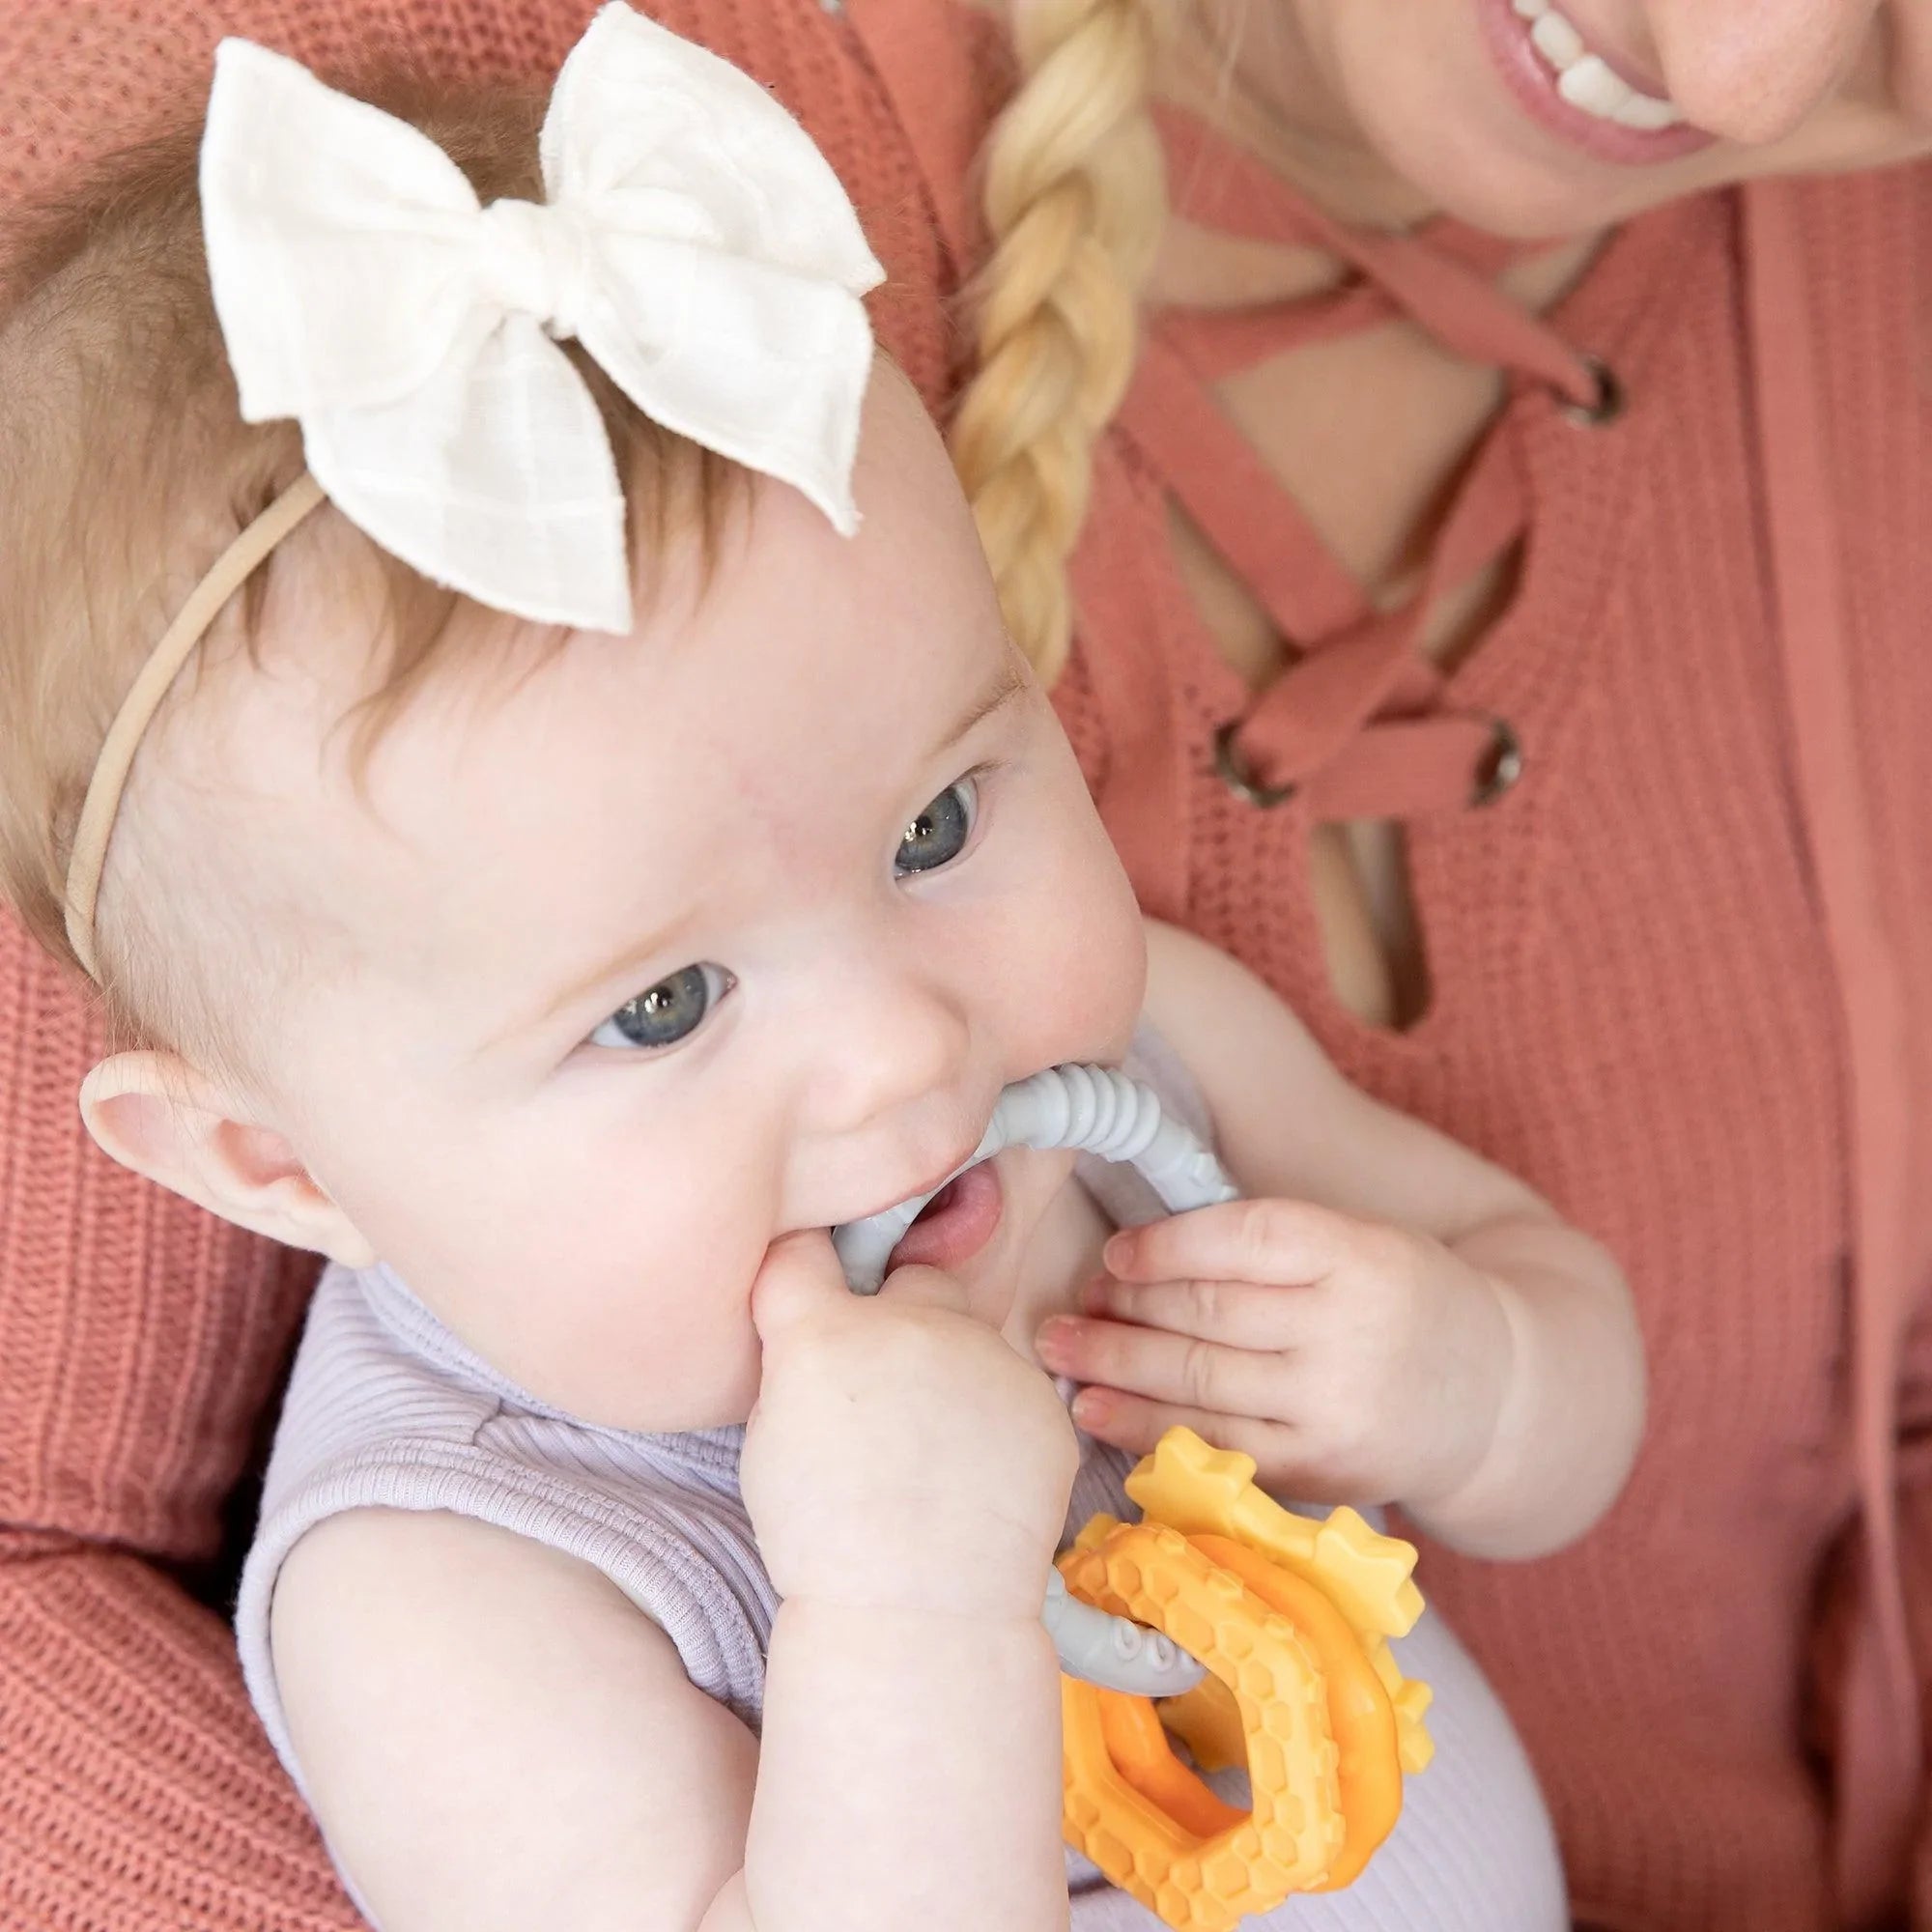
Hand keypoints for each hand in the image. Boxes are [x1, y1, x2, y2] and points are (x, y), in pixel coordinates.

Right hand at [743, 1231, 1077, 1620]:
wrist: (919, 1613)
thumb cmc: (823, 1542)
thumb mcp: (769, 1442)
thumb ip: (797, 1365)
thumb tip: (817, 1339)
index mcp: (827, 1332)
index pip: (803, 1252)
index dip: (807, 1269)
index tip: (814, 1289)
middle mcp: (913, 1324)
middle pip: (917, 1278)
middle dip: (906, 1314)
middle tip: (893, 1388)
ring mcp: (988, 1358)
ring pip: (973, 1341)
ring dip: (955, 1375)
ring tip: (938, 1459)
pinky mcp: (1043, 1401)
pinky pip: (1013, 1393)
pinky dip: (998, 1424)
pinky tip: (977, 1483)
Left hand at [1032, 1198, 1514, 1509]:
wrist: (1493, 1396)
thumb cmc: (1399, 1301)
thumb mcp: (1359, 1243)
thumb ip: (1268, 1245)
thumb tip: (1133, 1253)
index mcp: (1360, 1253)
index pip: (1241, 1238)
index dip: (1163, 1244)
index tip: (1114, 1253)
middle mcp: (1350, 1330)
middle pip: (1208, 1312)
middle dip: (1122, 1308)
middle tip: (1068, 1306)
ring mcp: (1334, 1406)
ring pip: (1199, 1380)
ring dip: (1114, 1366)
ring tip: (1060, 1351)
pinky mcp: (1320, 1469)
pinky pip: (1213, 1444)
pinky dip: (1144, 1428)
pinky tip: (1096, 1412)